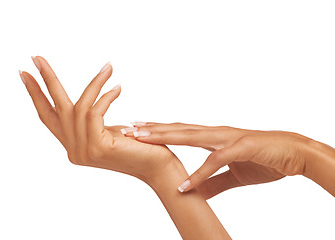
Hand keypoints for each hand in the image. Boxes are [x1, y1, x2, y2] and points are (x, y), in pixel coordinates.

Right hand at [20, 56, 181, 183]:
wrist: (157, 166)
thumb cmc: (137, 146)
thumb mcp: (108, 131)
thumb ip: (91, 122)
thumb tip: (86, 102)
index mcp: (74, 146)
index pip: (48, 118)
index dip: (36, 96)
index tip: (26, 74)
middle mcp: (74, 151)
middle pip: (54, 110)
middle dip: (46, 82)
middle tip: (37, 58)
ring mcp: (84, 152)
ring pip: (78, 108)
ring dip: (93, 84)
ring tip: (108, 68)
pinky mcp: (98, 148)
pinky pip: (95, 113)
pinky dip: (105, 97)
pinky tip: (117, 88)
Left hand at [124, 122, 312, 197]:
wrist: (293, 152)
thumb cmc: (263, 158)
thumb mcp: (233, 173)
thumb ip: (213, 180)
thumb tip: (191, 189)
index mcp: (212, 138)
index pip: (179, 131)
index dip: (157, 130)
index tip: (136, 130)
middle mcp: (215, 134)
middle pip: (178, 129)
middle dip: (152, 129)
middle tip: (127, 128)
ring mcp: (227, 139)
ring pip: (191, 136)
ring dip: (166, 137)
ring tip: (143, 139)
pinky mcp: (241, 148)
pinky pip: (216, 162)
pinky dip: (200, 174)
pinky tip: (184, 184)